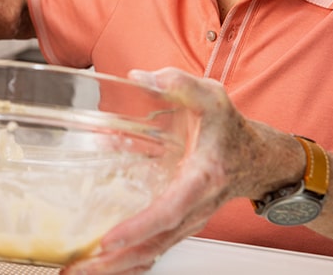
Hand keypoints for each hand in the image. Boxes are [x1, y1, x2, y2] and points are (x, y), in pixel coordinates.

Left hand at [62, 68, 285, 273]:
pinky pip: (151, 252)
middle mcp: (193, 209)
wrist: (256, 159)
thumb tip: (142, 77)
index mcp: (201, 179)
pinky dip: (124, 264)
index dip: (139, 227)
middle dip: (116, 261)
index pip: (169, 211)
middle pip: (154, 245)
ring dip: (115, 268)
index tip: (110, 239)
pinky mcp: (176, 228)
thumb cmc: (230, 130)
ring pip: (151, 255)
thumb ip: (180, 83)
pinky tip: (97, 266)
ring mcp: (185, 223)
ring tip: (77, 272)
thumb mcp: (211, 97)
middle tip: (78, 268)